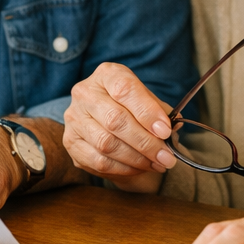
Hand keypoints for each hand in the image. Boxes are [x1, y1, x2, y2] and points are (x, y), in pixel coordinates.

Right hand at [64, 63, 176, 190]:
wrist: (105, 120)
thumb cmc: (130, 107)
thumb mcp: (146, 100)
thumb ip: (159, 111)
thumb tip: (173, 126)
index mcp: (106, 75)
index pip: (124, 89)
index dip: (147, 111)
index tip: (165, 130)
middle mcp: (85, 92)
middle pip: (115, 120)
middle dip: (146, 142)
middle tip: (167, 157)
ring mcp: (74, 118)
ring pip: (107, 144)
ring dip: (137, 158)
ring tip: (157, 164)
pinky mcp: (71, 142)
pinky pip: (99, 161)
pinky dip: (123, 168)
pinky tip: (139, 167)